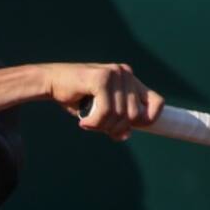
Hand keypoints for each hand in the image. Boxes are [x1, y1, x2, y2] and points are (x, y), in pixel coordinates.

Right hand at [41, 62, 163, 140]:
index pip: (157, 102)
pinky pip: (106, 111)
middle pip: (134, 115)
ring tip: (88, 122)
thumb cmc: (77, 97)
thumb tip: (126, 135)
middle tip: (97, 126)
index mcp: (130, 80)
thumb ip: (116, 122)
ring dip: (101, 126)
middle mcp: (126, 73)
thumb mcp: (101, 112)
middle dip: (115, 128)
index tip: (129, 129)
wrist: (51, 82)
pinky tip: (83, 121)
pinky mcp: (102, 78)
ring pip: (119, 115)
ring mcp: (115, 74)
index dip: (148, 120)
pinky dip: (94, 122)